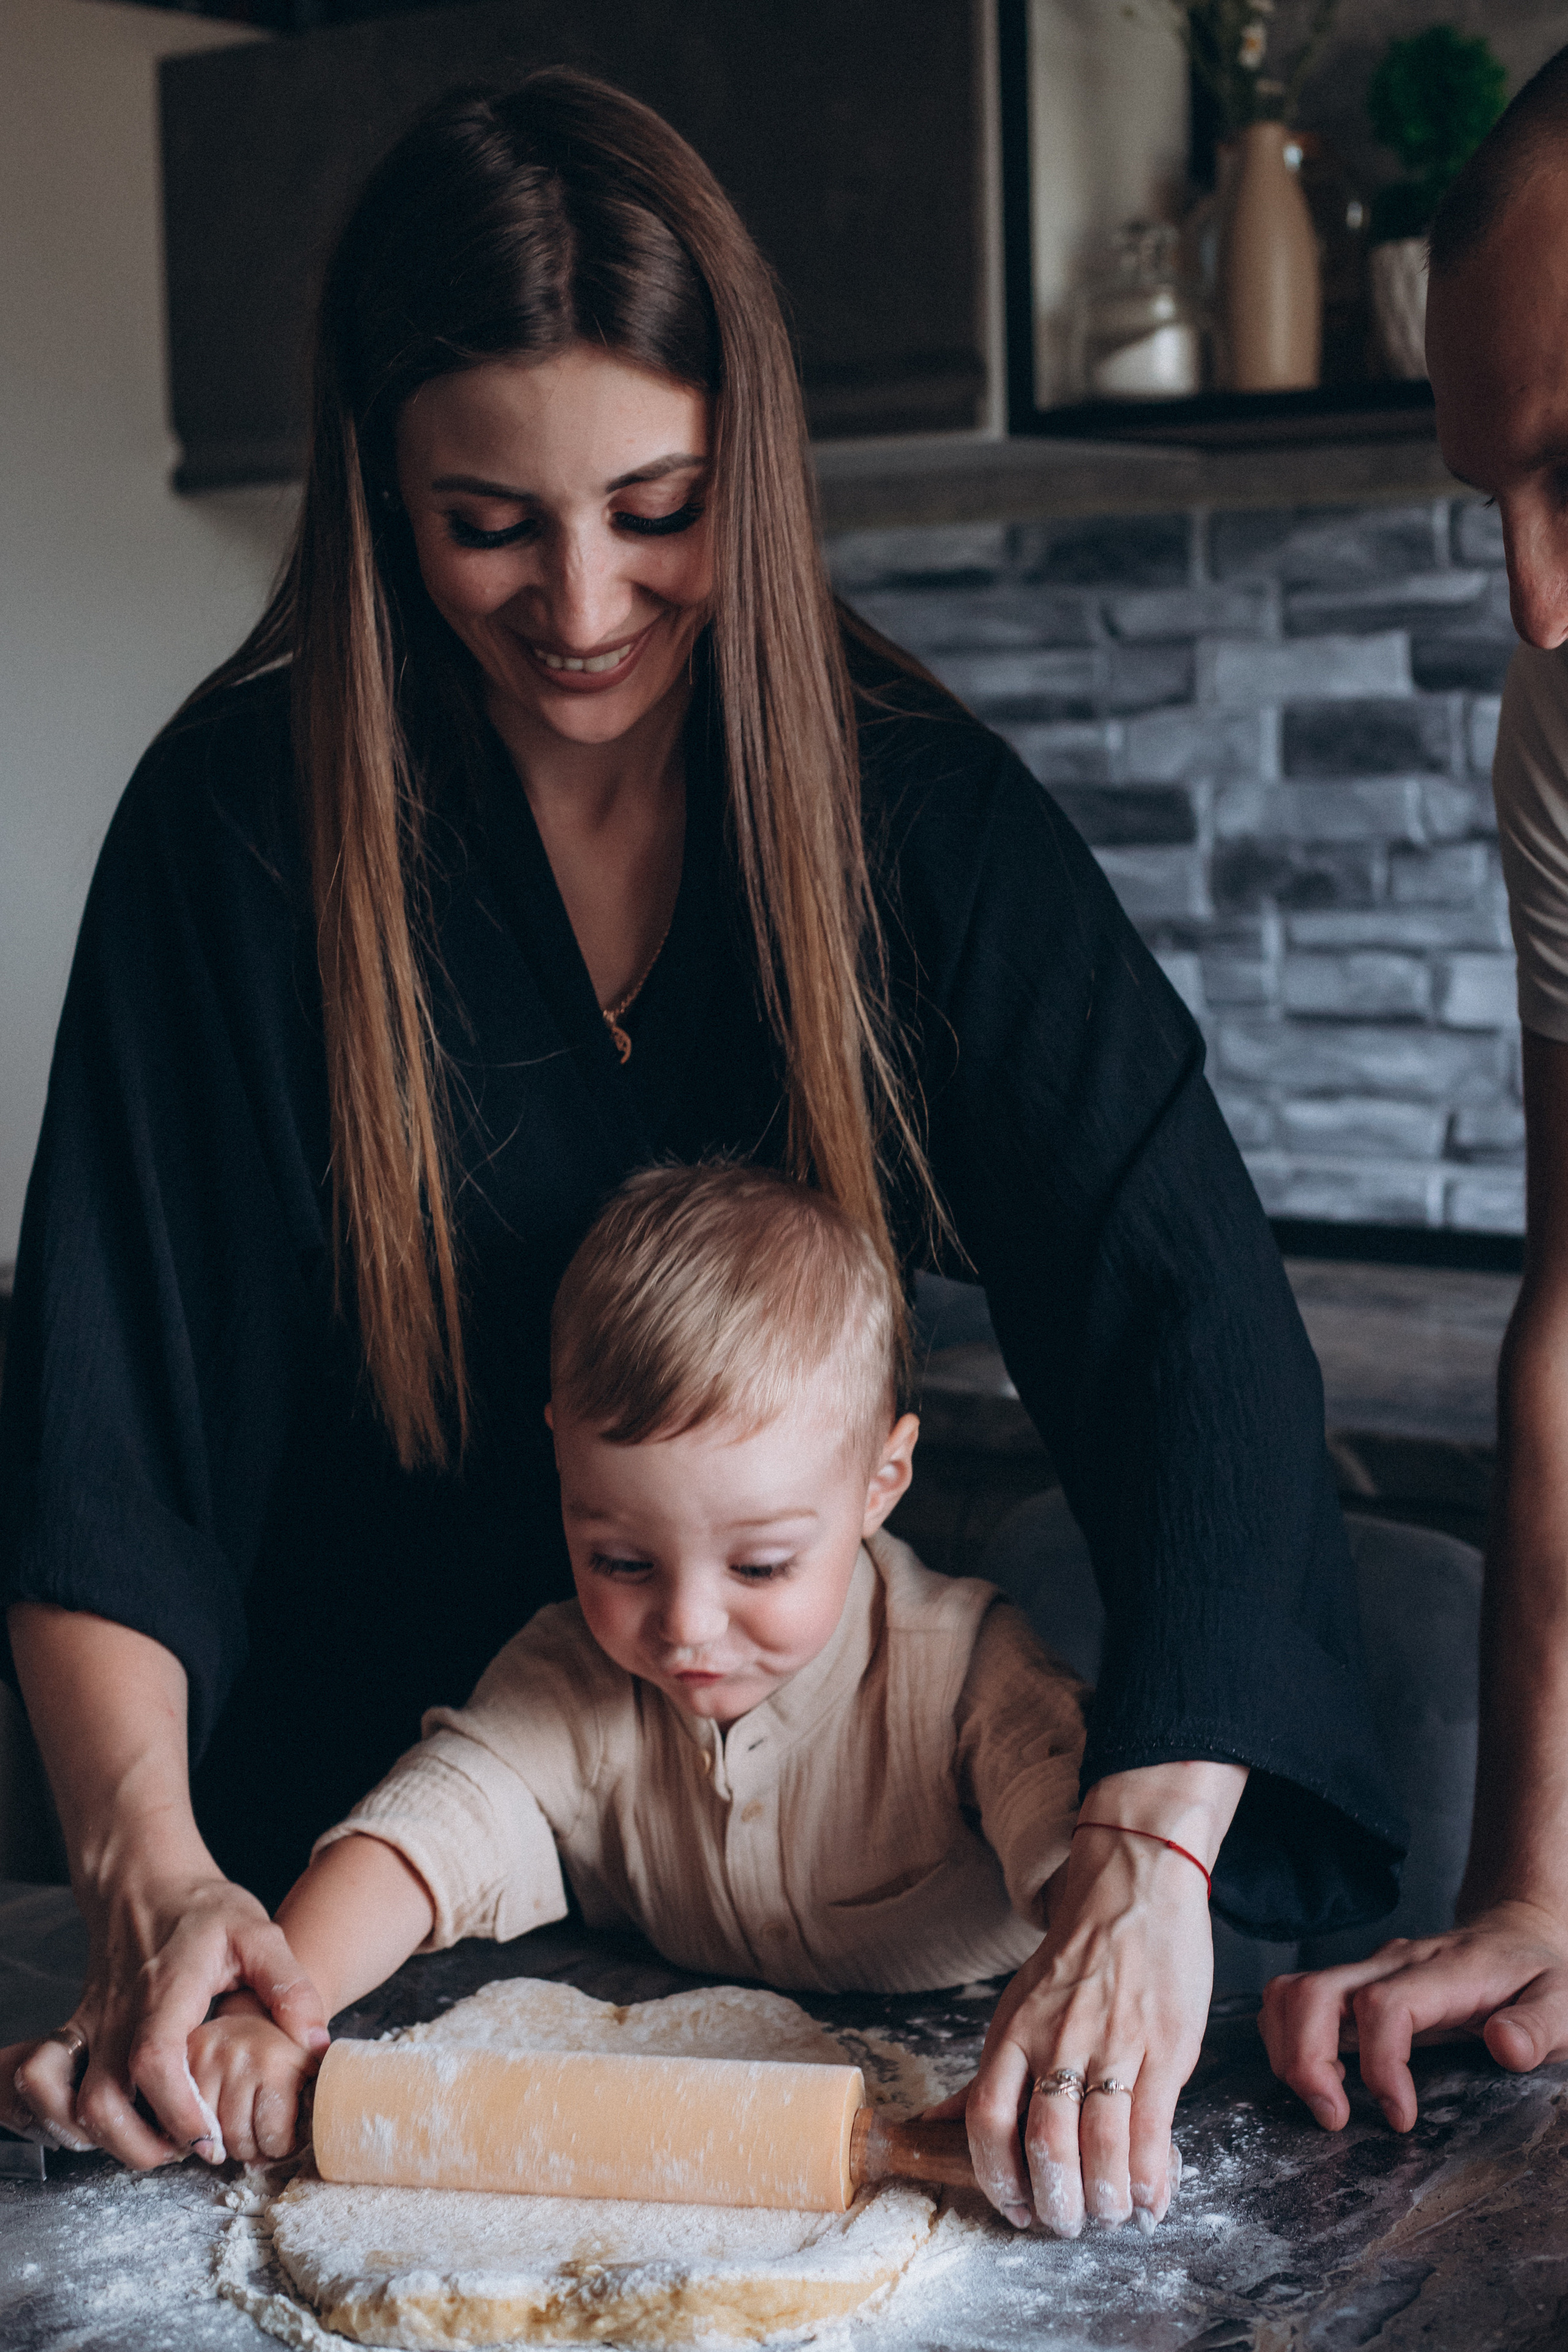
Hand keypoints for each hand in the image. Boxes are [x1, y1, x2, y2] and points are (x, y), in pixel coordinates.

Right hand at [8, 1867, 328, 2169]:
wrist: (145, 1884)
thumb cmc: (202, 1910)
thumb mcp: (258, 1932)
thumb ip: (289, 1984)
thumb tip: (316, 2042)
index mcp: (166, 1992)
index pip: (154, 2061)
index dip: (178, 2110)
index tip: (210, 2140)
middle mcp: (119, 2016)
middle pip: (103, 2102)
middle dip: (143, 2145)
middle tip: (194, 2149)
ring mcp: (93, 2027)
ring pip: (73, 2104)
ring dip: (111, 2140)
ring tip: (163, 2144)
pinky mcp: (80, 2034)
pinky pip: (52, 2086)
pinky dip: (70, 2120)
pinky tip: (116, 2127)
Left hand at [955, 1796, 1224, 2237]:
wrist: (1135, 1885)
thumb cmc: (1078, 1954)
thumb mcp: (1019, 2004)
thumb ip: (993, 2069)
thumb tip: (940, 2121)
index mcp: (1013, 2031)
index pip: (987, 2117)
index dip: (997, 2176)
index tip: (1017, 2209)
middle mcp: (1055, 2039)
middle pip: (1044, 2141)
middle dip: (1054, 2201)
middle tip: (1066, 2225)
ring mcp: (1111, 2043)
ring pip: (1098, 2144)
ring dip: (1104, 2198)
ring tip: (1110, 2216)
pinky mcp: (1162, 2046)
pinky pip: (1152, 2129)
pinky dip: (1149, 2177)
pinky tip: (1149, 2199)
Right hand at [1259, 1898, 1567, 2132]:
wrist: (1517, 1936)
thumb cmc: (1538, 1977)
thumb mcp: (1564, 2002)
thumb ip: (1541, 2026)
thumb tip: (1506, 2048)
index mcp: (1446, 1971)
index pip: (1385, 2004)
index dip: (1380, 2063)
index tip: (1400, 2117)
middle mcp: (1394, 1964)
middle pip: (1315, 1992)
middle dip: (1305, 2059)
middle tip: (1332, 2117)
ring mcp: (1368, 1970)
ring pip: (1293, 1993)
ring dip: (1289, 2051)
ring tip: (1324, 2103)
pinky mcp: (1354, 1983)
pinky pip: (1296, 2001)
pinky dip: (1289, 2042)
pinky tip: (1323, 2080)